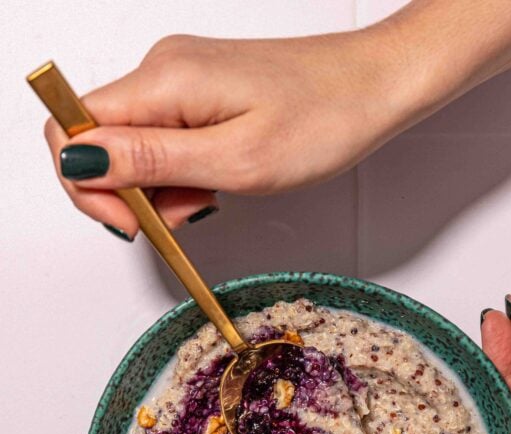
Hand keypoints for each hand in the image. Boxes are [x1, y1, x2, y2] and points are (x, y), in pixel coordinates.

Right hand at [42, 0, 510, 238]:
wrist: (376, 87)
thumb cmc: (325, 119)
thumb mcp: (236, 160)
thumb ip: (152, 164)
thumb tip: (79, 160)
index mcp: (164, 81)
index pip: (72, 130)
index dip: (88, 185)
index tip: (133, 223)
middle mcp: (163, 71)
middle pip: (98, 139)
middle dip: (127, 193)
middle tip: (181, 217)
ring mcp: (181, 80)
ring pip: (133, 146)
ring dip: (160, 189)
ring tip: (212, 198)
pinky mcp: (201, 93)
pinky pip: (166, 141)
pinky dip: (182, 175)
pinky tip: (215, 186)